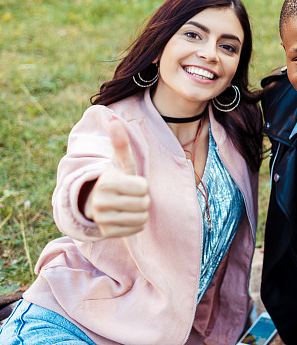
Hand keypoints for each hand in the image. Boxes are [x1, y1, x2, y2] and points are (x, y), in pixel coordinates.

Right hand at [84, 119, 150, 237]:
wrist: (96, 202)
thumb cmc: (115, 179)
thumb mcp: (120, 161)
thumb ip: (120, 142)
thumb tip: (115, 119)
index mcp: (107, 182)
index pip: (144, 188)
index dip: (143, 185)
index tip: (133, 183)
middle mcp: (101, 202)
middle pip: (144, 204)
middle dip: (143, 199)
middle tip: (131, 195)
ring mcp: (102, 219)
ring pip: (142, 218)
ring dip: (141, 211)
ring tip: (129, 205)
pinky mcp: (107, 233)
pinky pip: (137, 229)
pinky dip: (137, 223)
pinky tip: (126, 216)